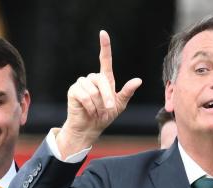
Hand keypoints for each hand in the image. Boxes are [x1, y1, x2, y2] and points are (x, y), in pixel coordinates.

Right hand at [57, 30, 141, 158]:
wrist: (90, 128)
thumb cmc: (104, 116)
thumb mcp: (119, 105)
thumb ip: (127, 92)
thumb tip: (138, 80)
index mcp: (104, 80)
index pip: (105, 60)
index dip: (105, 46)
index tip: (103, 33)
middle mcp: (92, 79)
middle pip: (102, 80)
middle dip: (107, 96)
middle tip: (109, 109)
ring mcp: (81, 83)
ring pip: (93, 90)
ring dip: (98, 104)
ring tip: (98, 112)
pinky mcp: (73, 90)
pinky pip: (85, 95)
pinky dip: (90, 106)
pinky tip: (89, 112)